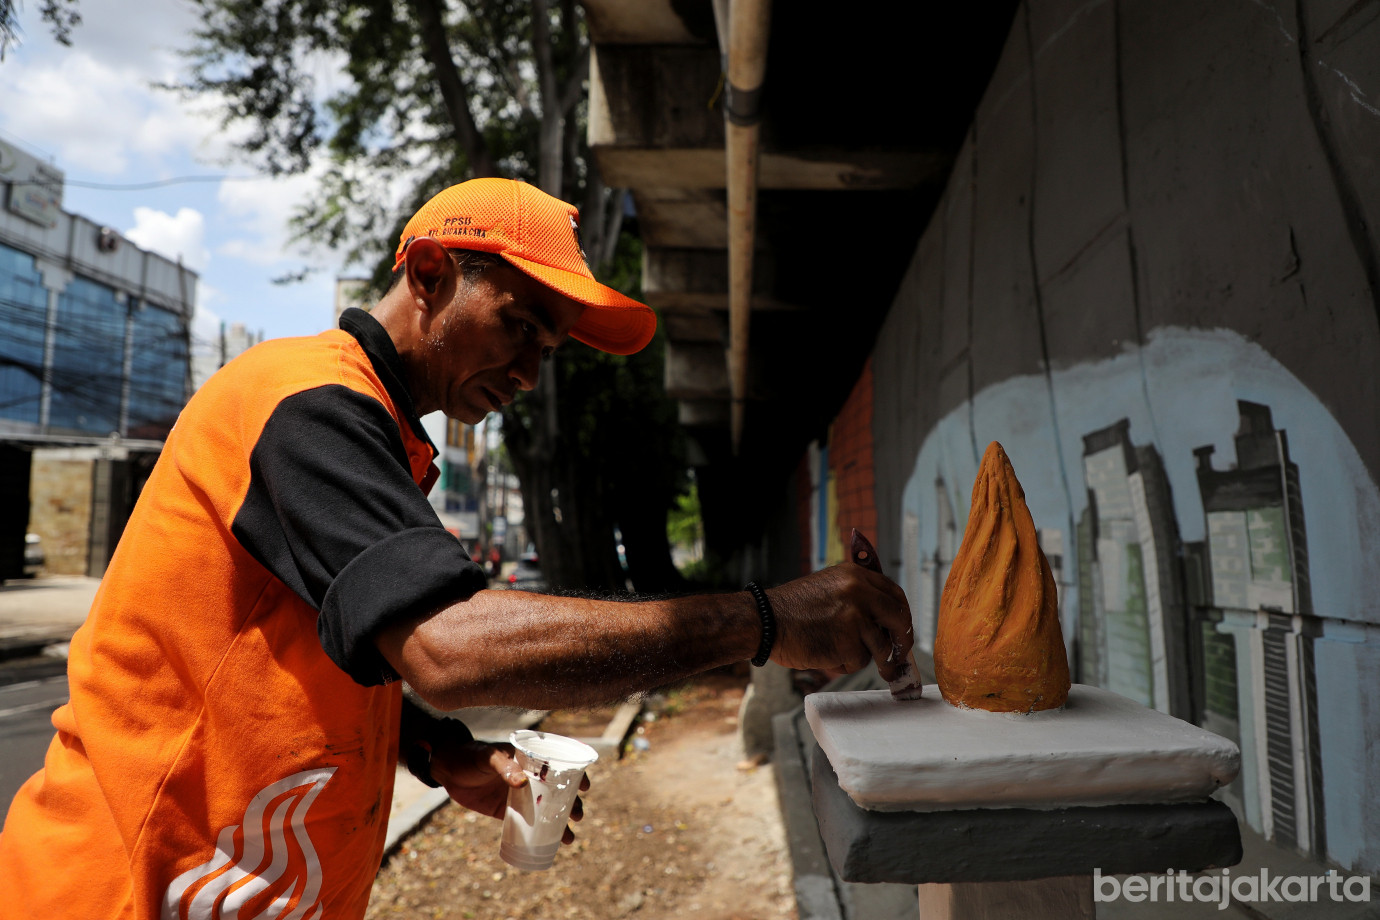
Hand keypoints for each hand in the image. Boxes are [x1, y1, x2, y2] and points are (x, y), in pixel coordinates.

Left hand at [426, 740, 588, 843]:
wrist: (449, 769)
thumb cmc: (472, 755)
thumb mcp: (490, 757)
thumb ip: (505, 767)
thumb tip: (522, 784)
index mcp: (530, 759)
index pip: (560, 764)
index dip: (576, 775)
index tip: (584, 786)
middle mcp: (530, 777)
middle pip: (558, 791)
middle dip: (571, 804)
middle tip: (576, 815)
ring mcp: (520, 795)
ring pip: (547, 809)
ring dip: (560, 823)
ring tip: (569, 838)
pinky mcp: (508, 811)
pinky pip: (528, 823)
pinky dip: (540, 834)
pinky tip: (550, 845)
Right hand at [765, 564, 913, 681]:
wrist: (765, 621)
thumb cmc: (791, 609)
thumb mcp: (828, 586)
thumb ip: (856, 596)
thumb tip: (883, 620)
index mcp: (855, 575)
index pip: (894, 593)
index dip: (901, 614)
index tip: (901, 629)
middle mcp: (859, 592)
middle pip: (898, 619)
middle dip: (902, 641)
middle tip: (899, 656)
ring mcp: (856, 618)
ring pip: (880, 646)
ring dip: (866, 656)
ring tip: (841, 655)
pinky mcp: (849, 643)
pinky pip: (859, 661)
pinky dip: (845, 664)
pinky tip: (825, 655)